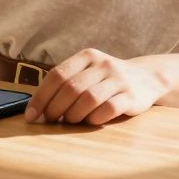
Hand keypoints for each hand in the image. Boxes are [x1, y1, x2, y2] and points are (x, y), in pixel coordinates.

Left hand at [24, 49, 166, 124]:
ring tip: (69, 121)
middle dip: (55, 108)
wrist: (147, 77)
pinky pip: (109, 109)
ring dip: (74, 115)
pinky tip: (90, 121)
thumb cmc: (106, 79)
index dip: (41, 97)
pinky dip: (95, 118)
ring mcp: (118, 79)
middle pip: (71, 88)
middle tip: (50, 120)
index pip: (57, 75)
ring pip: (89, 98)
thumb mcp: (88, 72)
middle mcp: (103, 64)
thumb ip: (66, 83)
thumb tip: (37, 107)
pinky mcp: (131, 96)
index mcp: (87, 56)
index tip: (31, 115)